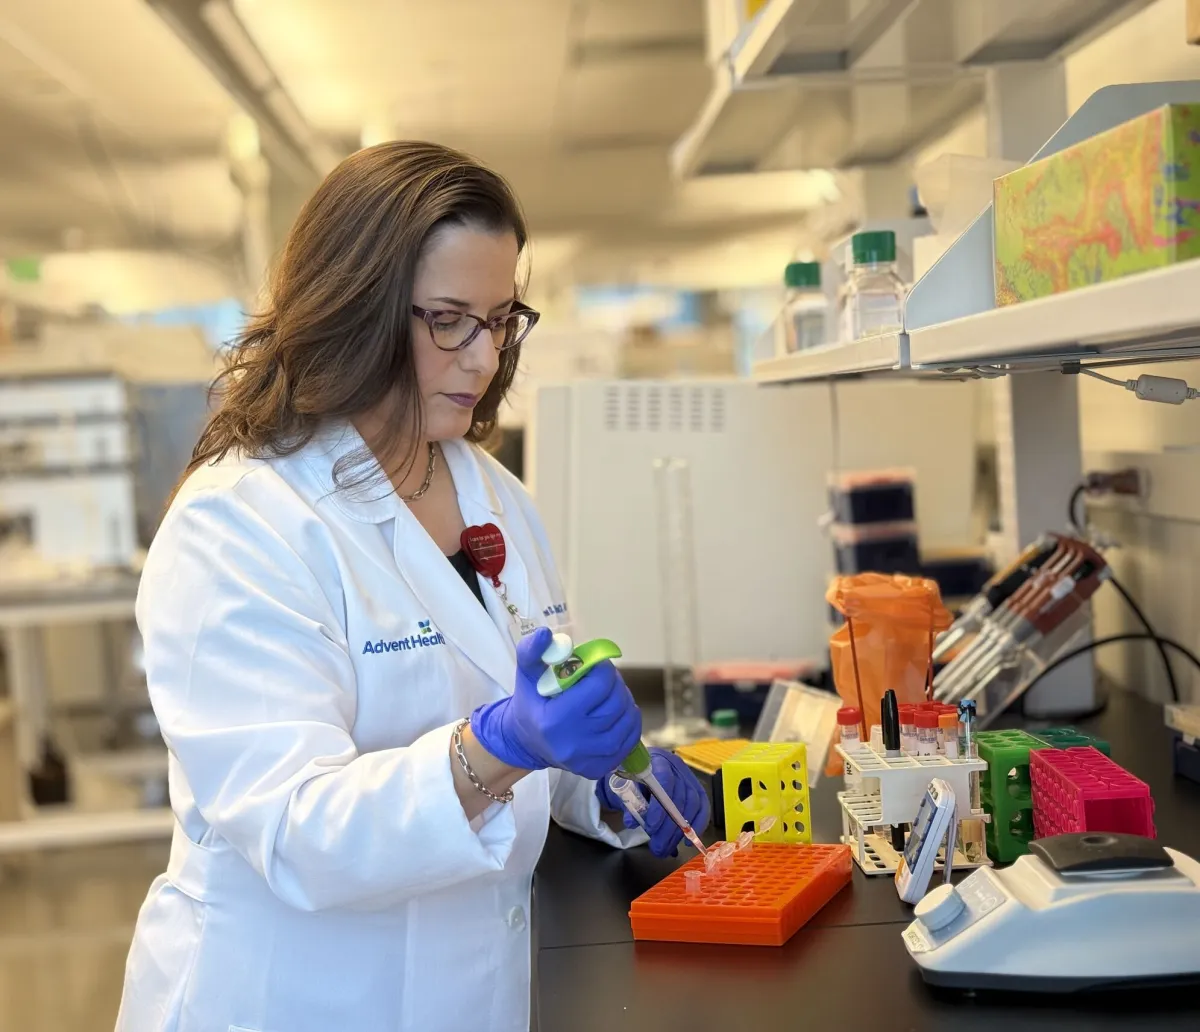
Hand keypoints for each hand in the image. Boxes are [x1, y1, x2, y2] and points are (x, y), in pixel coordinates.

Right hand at [471, 627, 642, 780]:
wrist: (526, 742)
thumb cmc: (531, 702)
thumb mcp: (526, 674)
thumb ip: (532, 651)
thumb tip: (545, 634)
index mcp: (555, 720)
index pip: (599, 686)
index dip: (603, 668)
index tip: (595, 665)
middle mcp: (574, 743)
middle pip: (616, 703)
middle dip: (615, 683)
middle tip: (605, 678)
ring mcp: (589, 759)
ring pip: (627, 720)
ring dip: (625, 701)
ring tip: (610, 694)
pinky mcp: (599, 768)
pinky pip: (630, 740)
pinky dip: (629, 722)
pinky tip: (616, 714)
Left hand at [597, 749, 709, 857]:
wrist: (640, 771)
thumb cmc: (632, 779)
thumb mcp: (625, 789)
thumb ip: (629, 804)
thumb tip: (632, 823)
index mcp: (657, 761)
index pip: (664, 781)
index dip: (659, 806)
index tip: (651, 828)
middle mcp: (676, 767)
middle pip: (679, 798)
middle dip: (668, 828)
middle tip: (657, 848)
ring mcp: (689, 777)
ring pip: (692, 805)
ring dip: (679, 832)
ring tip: (666, 849)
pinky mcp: (697, 789)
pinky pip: (703, 807)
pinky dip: (697, 826)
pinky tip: (686, 841)